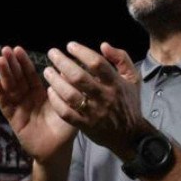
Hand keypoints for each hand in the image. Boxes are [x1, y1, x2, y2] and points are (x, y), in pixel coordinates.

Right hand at [0, 46, 76, 162]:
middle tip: (6, 49)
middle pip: (18, 79)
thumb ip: (67, 89)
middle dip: (11, 64)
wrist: (57, 152)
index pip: (30, 75)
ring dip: (4, 74)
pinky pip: (5, 105)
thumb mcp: (68, 106)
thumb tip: (69, 69)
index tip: (18, 49)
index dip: (24, 63)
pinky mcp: (14, 120)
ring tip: (0, 60)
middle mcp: (28, 99)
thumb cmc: (64, 130)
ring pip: (10, 89)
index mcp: (40, 94)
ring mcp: (19, 108)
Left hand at [43, 41, 150, 160]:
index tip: (70, 46)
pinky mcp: (85, 125)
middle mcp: (104, 97)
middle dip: (63, 63)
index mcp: (116, 83)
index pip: (97, 64)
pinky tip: (50, 91)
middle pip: (79, 78)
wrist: (129, 136)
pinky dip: (56, 101)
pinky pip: (66, 113)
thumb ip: (121, 58)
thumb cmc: (128, 103)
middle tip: (52, 53)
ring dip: (56, 81)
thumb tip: (103, 45)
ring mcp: (93, 113)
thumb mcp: (133, 78)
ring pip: (70, 95)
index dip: (82, 52)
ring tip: (48, 71)